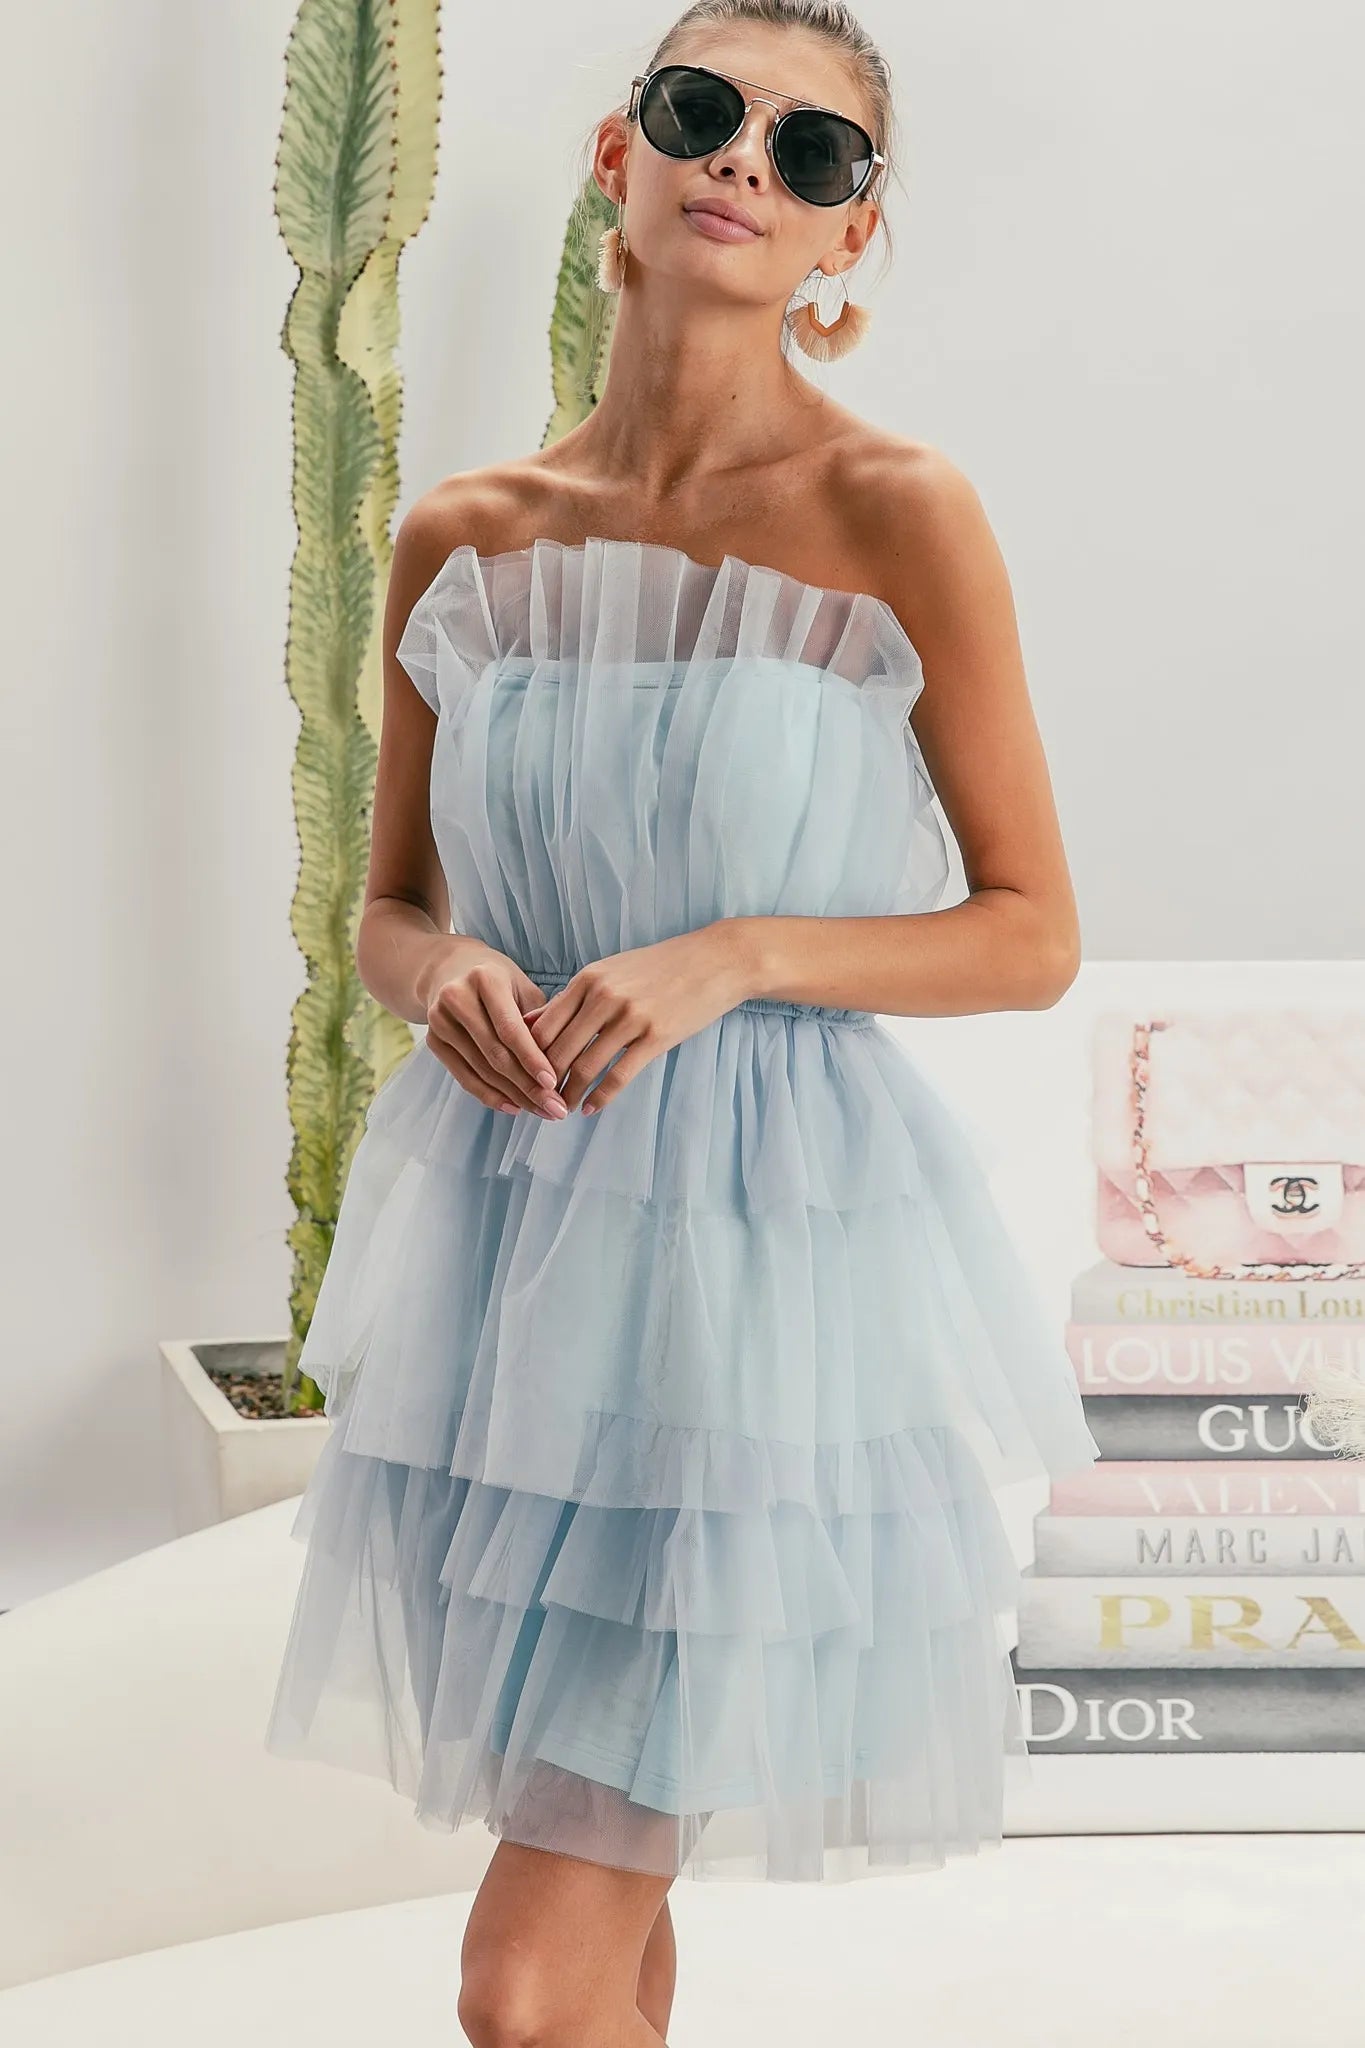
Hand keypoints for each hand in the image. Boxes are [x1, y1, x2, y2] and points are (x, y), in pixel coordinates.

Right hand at [423, 943, 568, 1118]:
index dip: (532, 1059)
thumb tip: (562, 1058)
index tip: (554, 1084)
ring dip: (514, 1096)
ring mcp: (440, 1020)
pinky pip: (464, 1077)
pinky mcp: (432, 1040)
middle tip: (555, 1109)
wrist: (449, 970)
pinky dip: (490, 1095)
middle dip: (528, 1086)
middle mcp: (457, 998)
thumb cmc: (498, 979)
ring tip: (541, 1111)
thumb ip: (541, 1018)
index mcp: (485, 978)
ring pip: (481, 1070)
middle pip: (495, 1054)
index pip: (510, 1029)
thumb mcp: (523, 986)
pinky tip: (514, 1107)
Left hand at [520, 926, 752, 1115]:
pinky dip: (599, 1097)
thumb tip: (530, 1023)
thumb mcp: (610, 971)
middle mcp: (603, 997)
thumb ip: (572, 997)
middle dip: (544, 1081)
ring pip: (586, 1066)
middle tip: (537, 1101)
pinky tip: (589, 1108)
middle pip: (559, 1049)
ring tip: (561, 1109)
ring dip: (569, 1093)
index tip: (523, 1075)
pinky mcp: (656, 1037)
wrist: (714, 961)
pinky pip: (619, 1075)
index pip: (544, 1025)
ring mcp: (630, 1017)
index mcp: (588, 979)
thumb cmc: (659, 966)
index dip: (528, 1055)